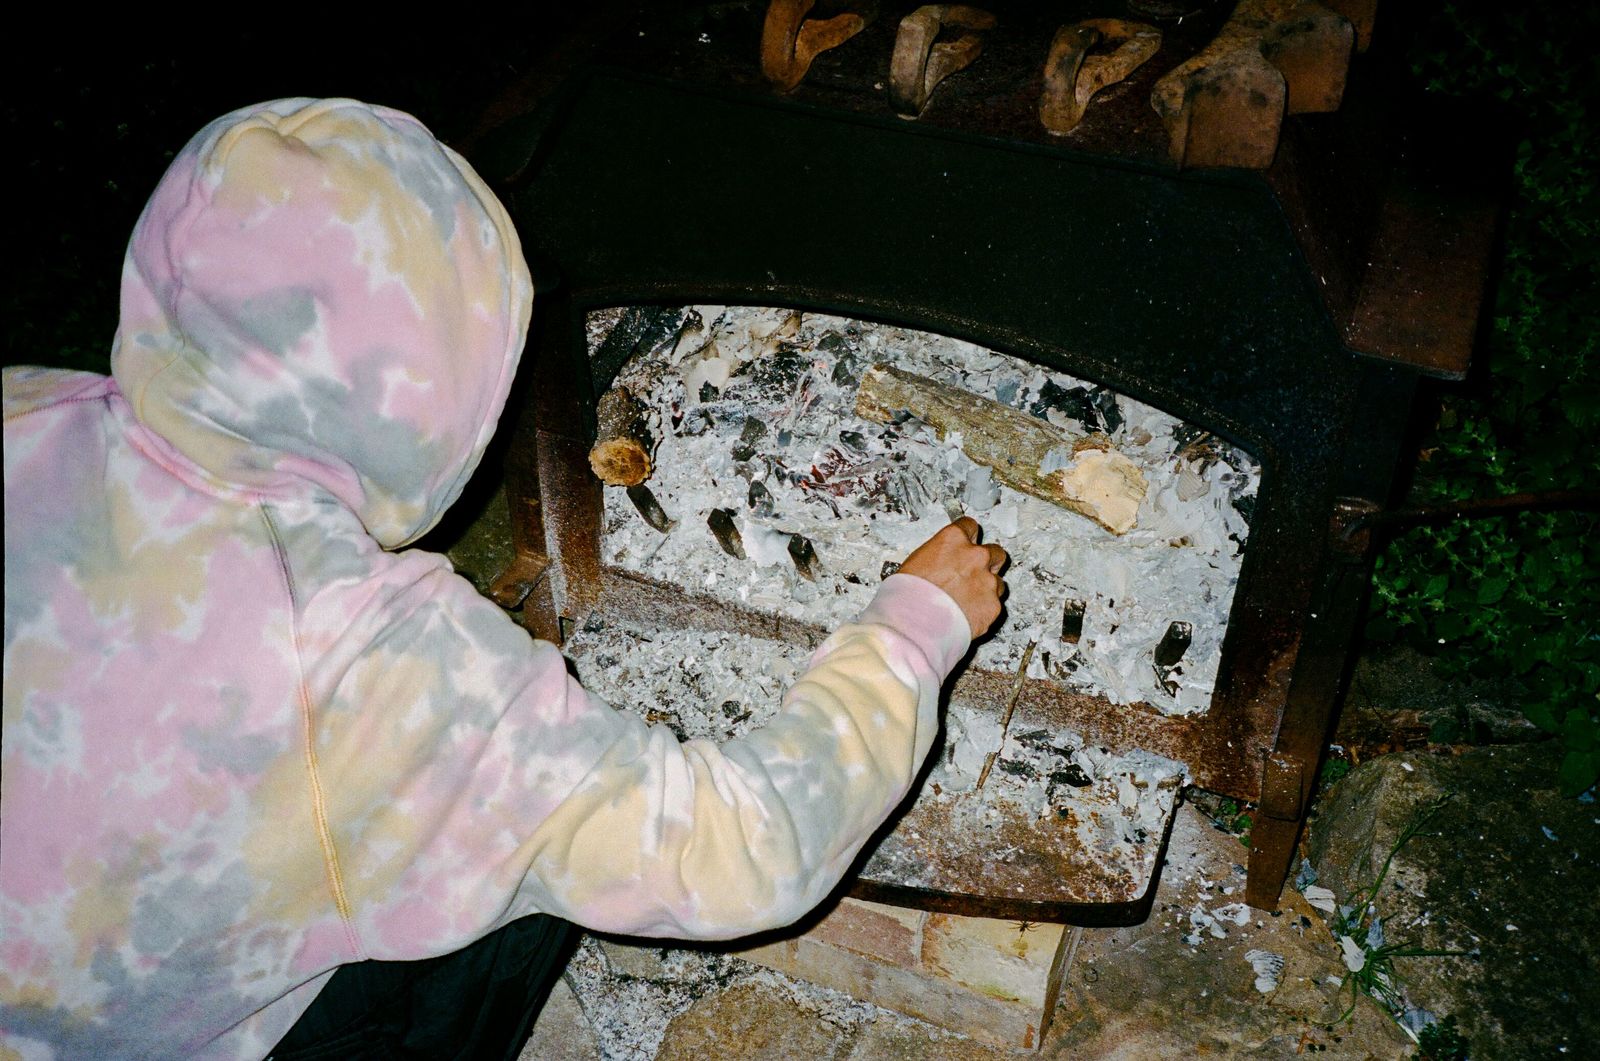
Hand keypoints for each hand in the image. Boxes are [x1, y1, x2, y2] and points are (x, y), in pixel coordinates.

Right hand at [897, 517, 1007, 638]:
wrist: (914, 624)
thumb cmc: (906, 594)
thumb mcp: (916, 563)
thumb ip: (938, 558)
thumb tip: (940, 565)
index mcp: (953, 539)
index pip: (970, 526)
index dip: (967, 537)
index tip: (965, 545)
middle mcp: (975, 556)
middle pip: (994, 551)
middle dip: (986, 562)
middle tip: (973, 574)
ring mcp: (988, 581)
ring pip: (998, 580)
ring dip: (987, 587)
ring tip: (968, 600)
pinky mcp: (993, 605)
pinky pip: (994, 604)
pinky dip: (984, 609)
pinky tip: (967, 615)